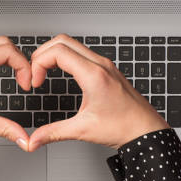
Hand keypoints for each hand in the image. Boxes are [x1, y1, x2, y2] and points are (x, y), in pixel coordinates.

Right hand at [27, 34, 168, 151]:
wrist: (146, 131)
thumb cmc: (124, 127)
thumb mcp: (83, 130)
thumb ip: (53, 133)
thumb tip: (34, 139)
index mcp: (94, 75)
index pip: (58, 52)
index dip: (39, 64)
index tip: (36, 82)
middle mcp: (100, 65)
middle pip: (62, 41)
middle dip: (42, 54)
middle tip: (35, 73)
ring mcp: (105, 65)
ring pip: (73, 44)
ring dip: (54, 54)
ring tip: (44, 72)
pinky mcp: (108, 69)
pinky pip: (82, 52)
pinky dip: (66, 57)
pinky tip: (62, 72)